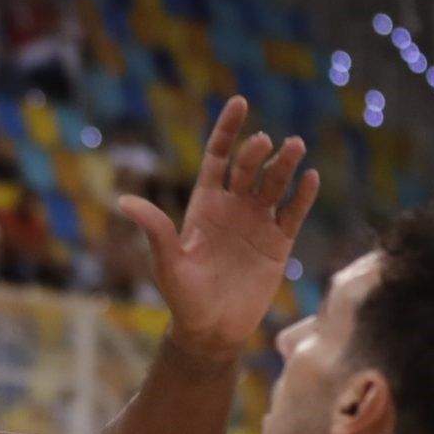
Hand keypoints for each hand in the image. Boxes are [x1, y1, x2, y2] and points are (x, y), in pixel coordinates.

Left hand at [119, 96, 318, 362]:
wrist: (212, 330)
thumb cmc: (184, 297)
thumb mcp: (167, 263)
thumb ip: (155, 231)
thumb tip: (123, 202)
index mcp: (204, 205)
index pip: (218, 156)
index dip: (228, 130)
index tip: (240, 103)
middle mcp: (233, 207)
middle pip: (249, 168)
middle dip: (256, 152)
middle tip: (264, 143)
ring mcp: (258, 223)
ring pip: (274, 184)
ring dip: (285, 165)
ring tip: (294, 147)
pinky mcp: (279, 244)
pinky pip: (293, 213)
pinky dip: (302, 196)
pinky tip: (310, 177)